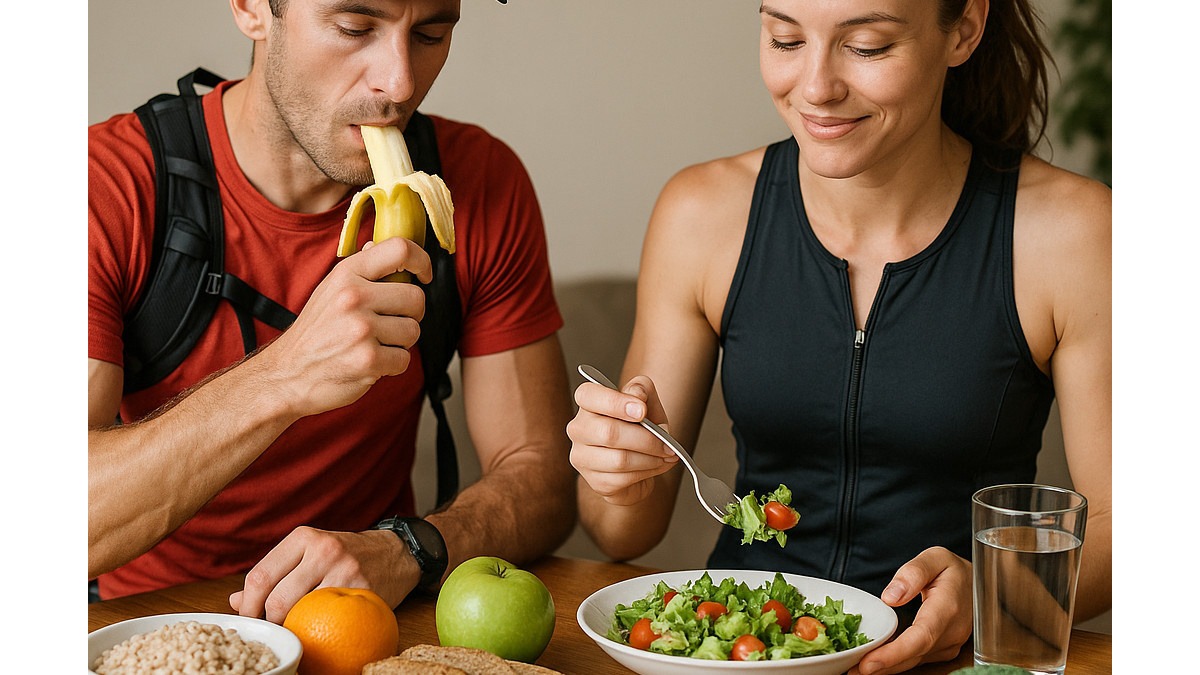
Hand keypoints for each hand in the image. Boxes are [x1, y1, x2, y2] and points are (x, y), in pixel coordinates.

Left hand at [229, 526, 418, 623]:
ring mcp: (345, 570)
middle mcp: (324, 550)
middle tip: (269, 630)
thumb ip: (274, 573)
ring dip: (291, 628)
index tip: (248, 618)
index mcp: (304, 537)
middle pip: (277, 598)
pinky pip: (329, 618)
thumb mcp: (309, 554)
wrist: (395, 554)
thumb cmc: (345, 556)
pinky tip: (316, 631)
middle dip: (267, 622)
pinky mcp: (363, 591)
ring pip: (301, 611)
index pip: (260, 575)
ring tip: (291, 630)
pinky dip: (317, 630)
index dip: (248, 605)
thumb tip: (234, 600)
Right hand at [258, 237, 432, 417]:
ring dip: (400, 342)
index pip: (400, 249)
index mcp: (346, 274)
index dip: (421, 260)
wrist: (287, 374)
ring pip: (413, 331)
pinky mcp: (368, 359)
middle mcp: (354, 297)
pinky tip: (371, 362)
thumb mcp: (330, 291)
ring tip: (375, 343)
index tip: (423, 274)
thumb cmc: (315, 333)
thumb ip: (359, 270)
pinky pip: (404, 359)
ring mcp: (361, 329)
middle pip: (416, 297)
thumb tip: (378, 246)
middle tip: (390, 323)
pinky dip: (392, 365)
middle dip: (410, 314)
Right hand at [566, 375, 678, 505]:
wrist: (640, 462)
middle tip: (667, 443)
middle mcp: (578, 429)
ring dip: (651, 459)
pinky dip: (647, 473)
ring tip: (665, 455)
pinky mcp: (594, 481)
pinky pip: (623, 479)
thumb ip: (642, 390)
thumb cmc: (639, 427)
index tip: (642, 411)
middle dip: (646, 439)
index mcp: (587, 402)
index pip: (588, 395)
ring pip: (619, 460)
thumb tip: (637, 395)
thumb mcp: (647, 402)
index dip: (616, 403)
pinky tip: (655, 466)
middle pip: (609, 433)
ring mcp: (582, 457)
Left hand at [848, 546, 972, 674]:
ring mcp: (949, 644)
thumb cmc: (954, 571)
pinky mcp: (943, 650)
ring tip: (855, 668)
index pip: (921, 637)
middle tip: (850, 670)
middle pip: (914, 655)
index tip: (869, 663)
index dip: (895, 653)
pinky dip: (896, 662)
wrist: (980, 586)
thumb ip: (913, 572)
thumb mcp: (935, 557)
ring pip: (914, 661)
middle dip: (883, 665)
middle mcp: (951, 632)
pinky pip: (917, 659)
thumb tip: (891, 596)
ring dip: (887, 667)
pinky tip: (875, 661)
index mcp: (947, 607)